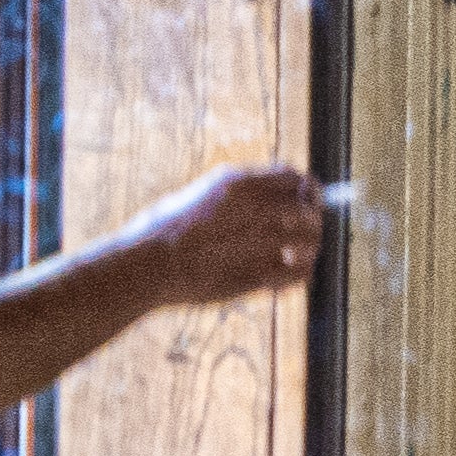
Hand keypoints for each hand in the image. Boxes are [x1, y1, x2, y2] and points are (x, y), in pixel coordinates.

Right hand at [130, 161, 323, 306]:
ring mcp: (257, 242)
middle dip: (312, 222)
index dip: (306, 190)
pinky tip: (288, 277)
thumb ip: (231, 197)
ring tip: (298, 257)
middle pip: (309, 210)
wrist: (142, 266)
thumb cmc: (158, 232)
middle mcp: (253, 209)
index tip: (306, 201)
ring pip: (309, 242)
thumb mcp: (196, 197)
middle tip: (306, 234)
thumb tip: (258, 198)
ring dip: (308, 249)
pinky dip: (299, 275)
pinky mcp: (255, 274)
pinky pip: (296, 274)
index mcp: (238, 184)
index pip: (295, 177)